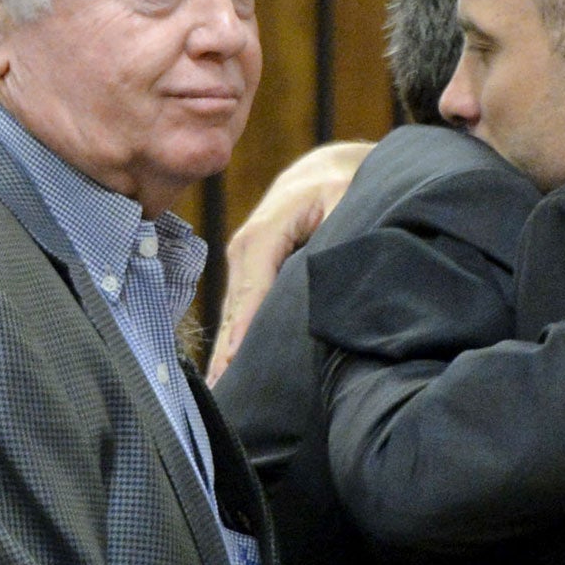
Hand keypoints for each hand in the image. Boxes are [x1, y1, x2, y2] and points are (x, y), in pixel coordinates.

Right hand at [207, 140, 374, 382]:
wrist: (331, 167)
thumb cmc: (345, 183)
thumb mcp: (346, 201)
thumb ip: (336, 236)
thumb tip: (328, 278)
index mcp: (266, 230)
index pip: (253, 286)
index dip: (246, 328)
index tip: (235, 364)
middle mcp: (246, 246)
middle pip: (236, 307)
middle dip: (227, 351)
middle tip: (221, 396)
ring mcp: (244, 259)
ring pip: (233, 312)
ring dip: (225, 351)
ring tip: (218, 394)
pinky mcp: (249, 270)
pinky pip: (240, 309)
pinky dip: (233, 339)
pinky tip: (226, 373)